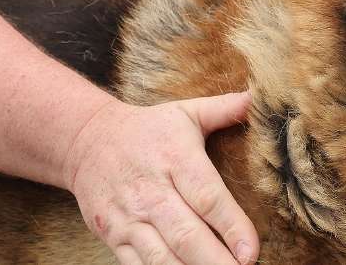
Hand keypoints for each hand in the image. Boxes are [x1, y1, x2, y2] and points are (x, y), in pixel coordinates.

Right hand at [63, 91, 258, 264]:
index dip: (231, 226)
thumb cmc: (147, 130)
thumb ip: (225, 109)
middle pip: (186, 234)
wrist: (85, 140)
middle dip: (217, 261)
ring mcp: (129, 217)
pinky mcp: (113, 236)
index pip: (206, 196)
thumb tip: (260, 98)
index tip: (251, 252)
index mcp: (175, 157)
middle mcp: (151, 190)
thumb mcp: (185, 113)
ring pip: (162, 257)